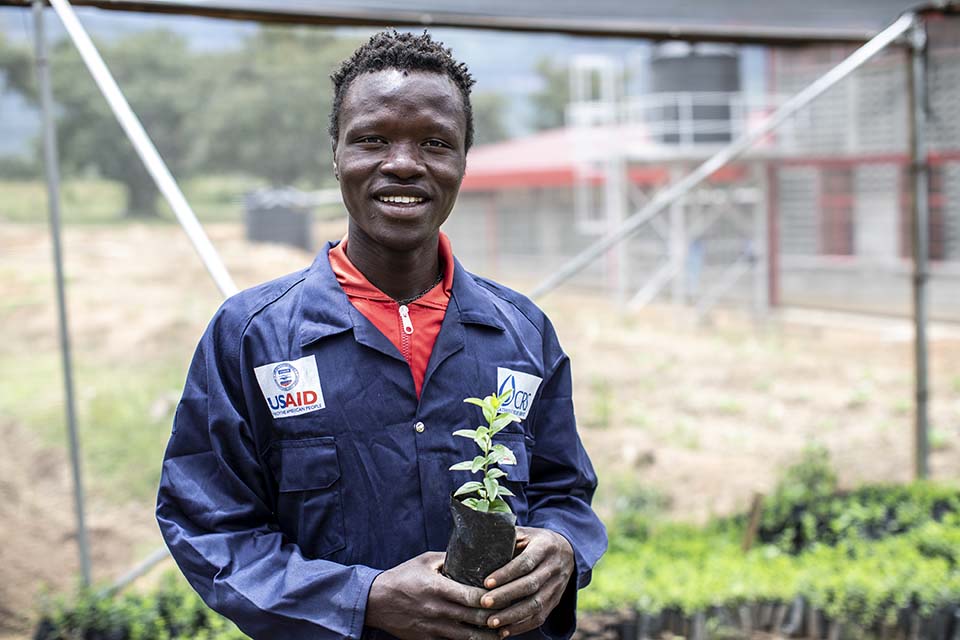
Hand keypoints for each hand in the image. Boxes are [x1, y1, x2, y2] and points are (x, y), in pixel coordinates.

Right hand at [366, 551, 500, 639]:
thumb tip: (473, 554)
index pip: (471, 596)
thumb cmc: (402, 577)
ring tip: (504, 630)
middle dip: (495, 618)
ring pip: (467, 637)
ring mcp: (432, 628)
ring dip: (487, 636)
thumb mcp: (425, 561)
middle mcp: (436, 610)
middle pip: (474, 618)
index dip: (491, 598)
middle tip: (512, 613)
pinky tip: (482, 639)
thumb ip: (449, 559)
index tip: (506, 593)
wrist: (376, 601)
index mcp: (437, 588)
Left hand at [480, 527, 574, 637]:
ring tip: (491, 622)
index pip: (525, 562)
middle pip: (530, 585)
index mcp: (545, 547)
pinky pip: (540, 617)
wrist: (568, 551)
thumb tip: (478, 545)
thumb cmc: (536, 541)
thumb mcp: (525, 533)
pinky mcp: (555, 602)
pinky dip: (521, 627)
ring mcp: (556, 587)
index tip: (486, 582)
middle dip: (506, 596)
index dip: (506, 573)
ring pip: (536, 605)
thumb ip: (507, 538)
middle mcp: (553, 567)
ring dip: (512, 616)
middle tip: (484, 603)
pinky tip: (503, 631)